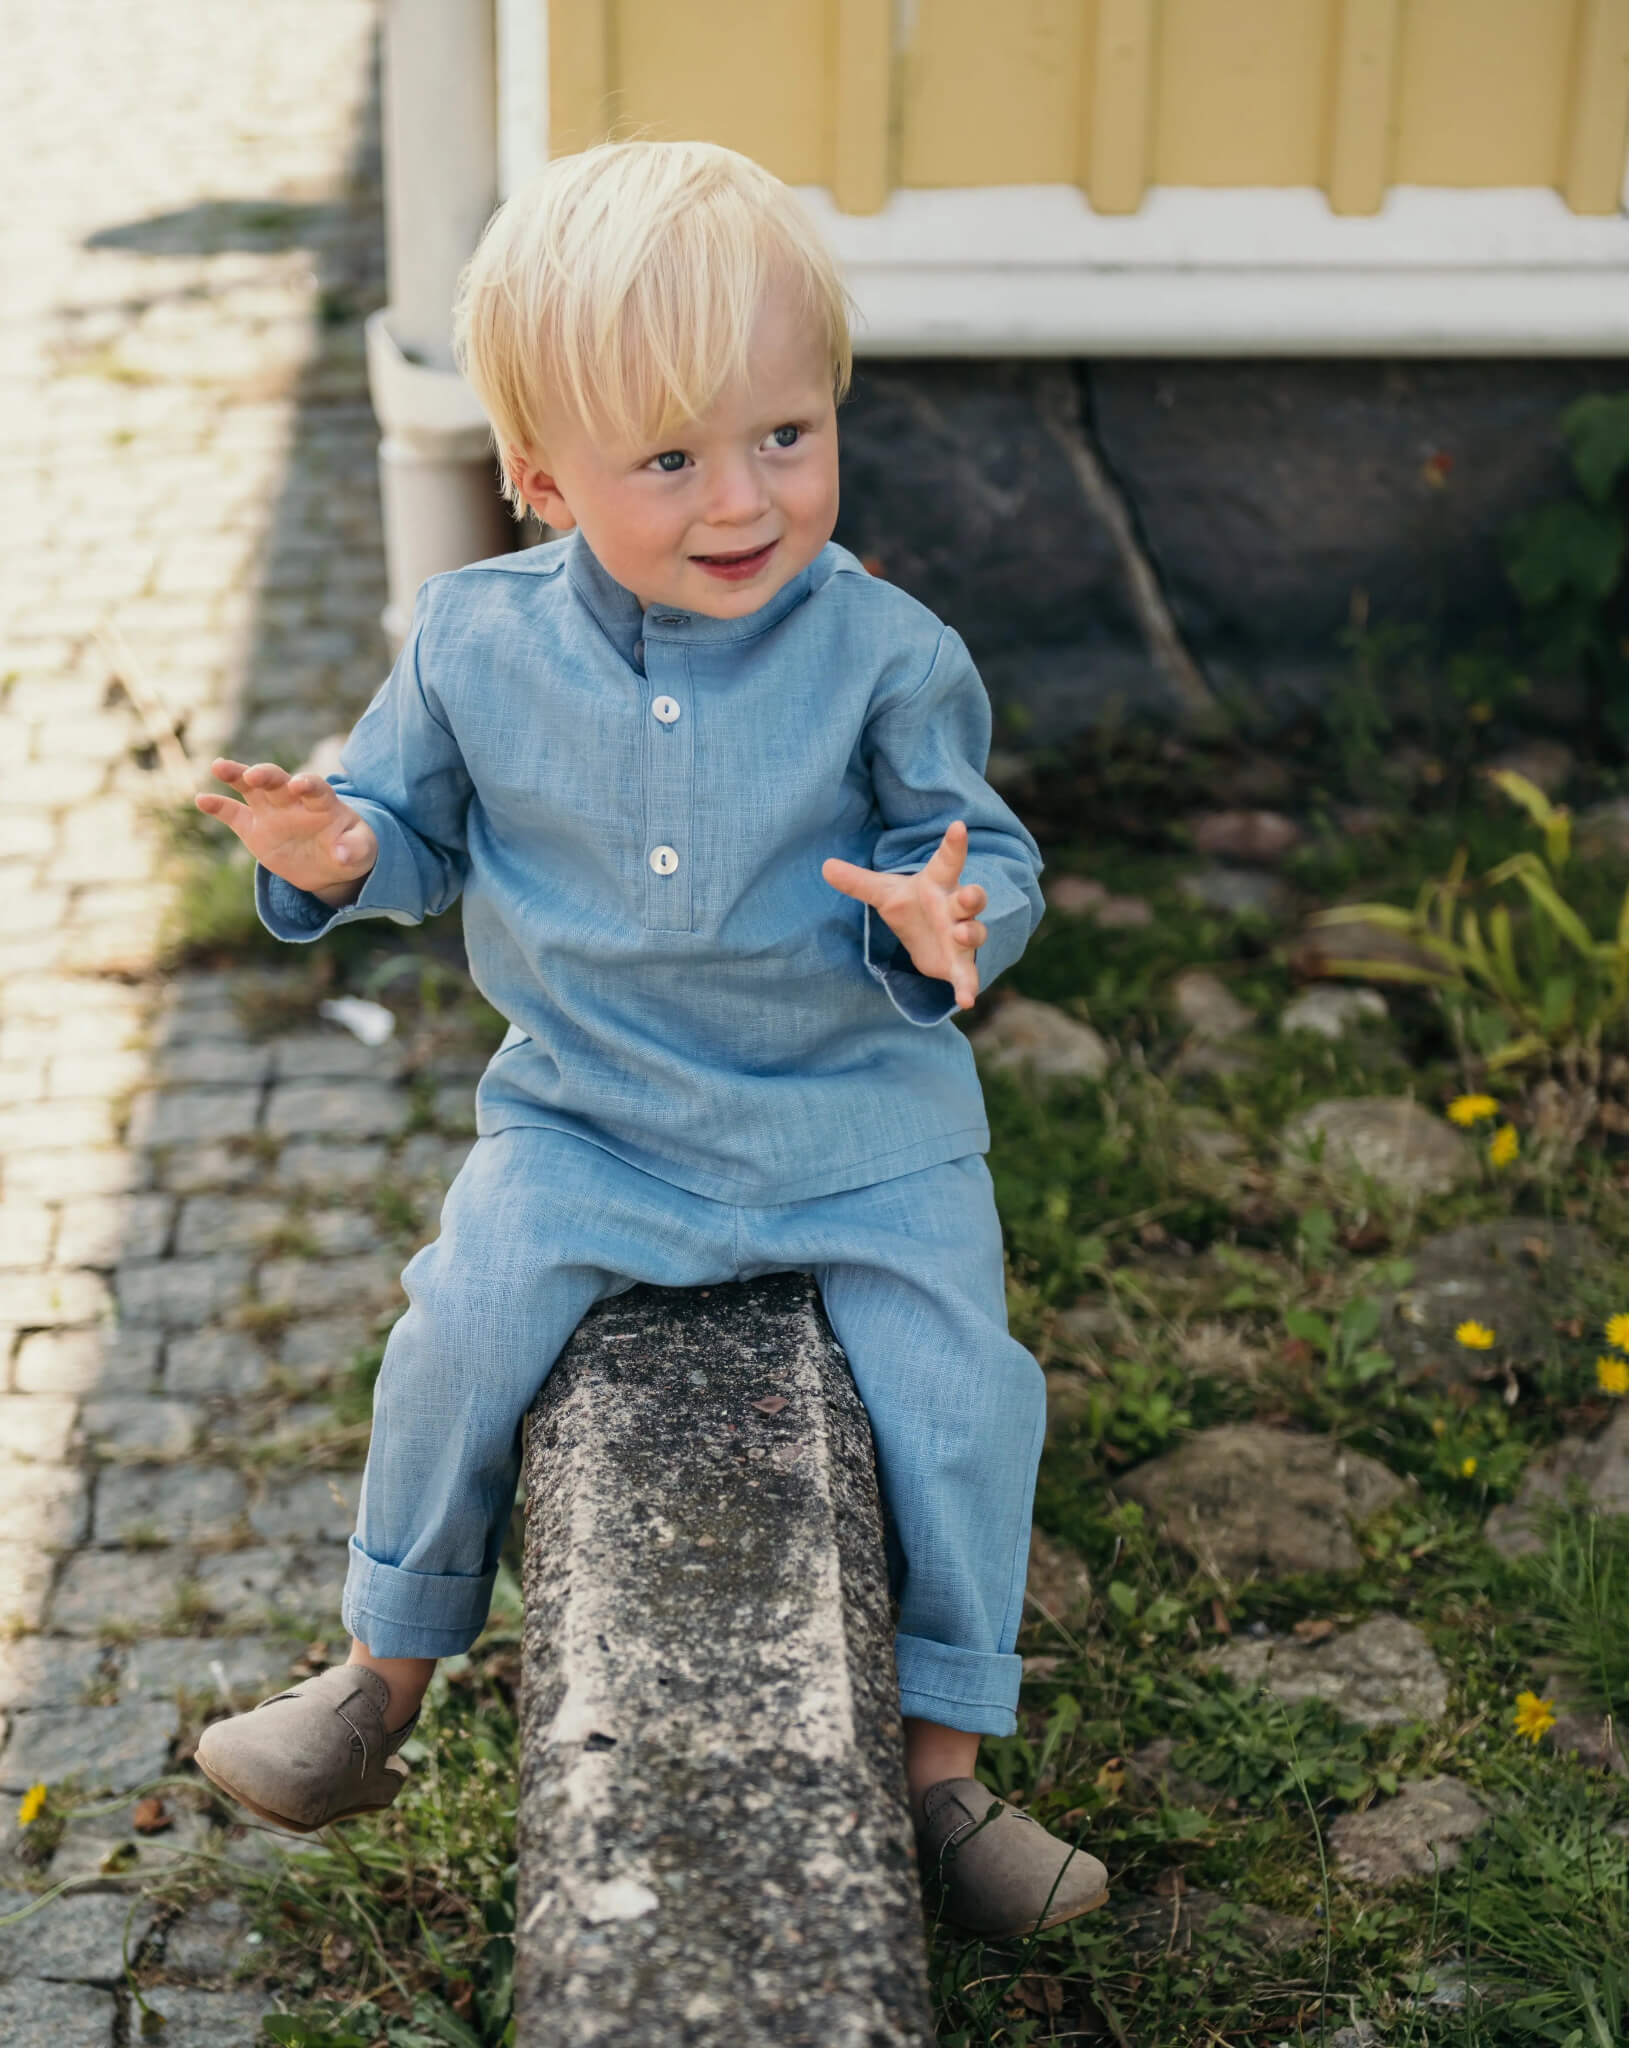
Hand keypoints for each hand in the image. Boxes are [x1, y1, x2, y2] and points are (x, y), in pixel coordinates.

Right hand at [195, 758, 377, 906]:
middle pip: (278, 781)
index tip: (299, 783)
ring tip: (218, 766)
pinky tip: (201, 799)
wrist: (330, 865)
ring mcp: (272, 812)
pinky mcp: (254, 828)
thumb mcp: (362, 851)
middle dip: (266, 775)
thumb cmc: (351, 849)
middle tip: (253, 774)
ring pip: (251, 788)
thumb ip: (355, 848)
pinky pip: (233, 814)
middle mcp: (294, 800)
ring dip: (235, 775)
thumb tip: (342, 854)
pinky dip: (218, 806)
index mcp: (323, 802)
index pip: (315, 788)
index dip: (307, 784)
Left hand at [822, 819, 988, 1009]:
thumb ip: (858, 882)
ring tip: (958, 934)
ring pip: (974, 932)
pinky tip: (967, 1001)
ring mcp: (961, 936)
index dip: (954, 844)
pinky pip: (968, 975)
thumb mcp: (884, 894)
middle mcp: (954, 908)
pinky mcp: (960, 964)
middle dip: (973, 896)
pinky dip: (968, 986)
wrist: (927, 941)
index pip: (947, 861)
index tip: (958, 826)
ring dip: (970, 933)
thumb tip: (825, 866)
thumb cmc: (912, 907)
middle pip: (970, 898)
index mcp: (937, 885)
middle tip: (970, 894)